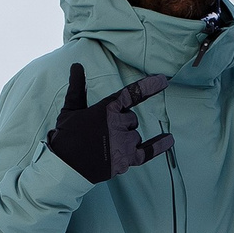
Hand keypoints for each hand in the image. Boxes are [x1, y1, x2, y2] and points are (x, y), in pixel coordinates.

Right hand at [47, 64, 172, 183]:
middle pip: (132, 119)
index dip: (149, 86)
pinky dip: (159, 146)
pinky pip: (148, 152)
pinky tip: (169, 140)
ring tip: (106, 145)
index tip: (164, 80)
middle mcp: (117, 125)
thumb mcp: (70, 109)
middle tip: (102, 132)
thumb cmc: (66, 136)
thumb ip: (77, 88)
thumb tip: (77, 66)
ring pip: (136, 135)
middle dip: (121, 123)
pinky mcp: (125, 160)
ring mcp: (123, 143)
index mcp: (106, 110)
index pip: (131, 94)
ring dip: (126, 138)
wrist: (64, 166)